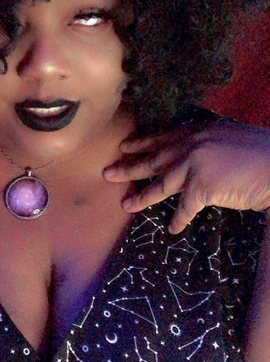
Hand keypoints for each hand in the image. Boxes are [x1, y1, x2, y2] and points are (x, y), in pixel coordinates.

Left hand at [103, 119, 269, 233]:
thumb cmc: (259, 154)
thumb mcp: (227, 138)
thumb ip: (206, 145)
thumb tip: (193, 157)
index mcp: (197, 132)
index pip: (162, 138)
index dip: (142, 143)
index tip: (124, 146)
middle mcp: (191, 146)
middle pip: (153, 159)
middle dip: (128, 167)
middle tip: (107, 173)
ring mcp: (194, 165)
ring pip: (160, 184)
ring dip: (141, 197)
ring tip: (125, 204)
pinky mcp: (200, 187)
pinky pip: (184, 208)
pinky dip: (179, 220)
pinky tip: (173, 229)